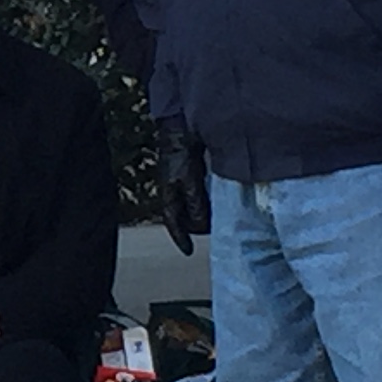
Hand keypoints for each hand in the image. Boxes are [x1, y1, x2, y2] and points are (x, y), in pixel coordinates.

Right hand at [156, 120, 209, 255]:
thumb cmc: (181, 153)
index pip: (172, 223)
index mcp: (168, 195)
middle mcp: (171, 191)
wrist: (180, 129)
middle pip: (181, 217)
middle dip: (192, 226)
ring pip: (187, 206)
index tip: (188, 251)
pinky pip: (193, 195)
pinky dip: (202, 201)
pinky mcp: (185, 174)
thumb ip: (196, 203)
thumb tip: (201, 224)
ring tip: (213, 216)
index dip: (180, 238)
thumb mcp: (191, 181)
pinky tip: (213, 197)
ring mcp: (177, 183)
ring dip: (199, 213)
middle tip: (207, 231)